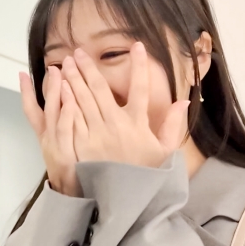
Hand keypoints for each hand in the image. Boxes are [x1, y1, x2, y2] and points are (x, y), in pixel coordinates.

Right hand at [20, 67, 82, 196]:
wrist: (70, 201)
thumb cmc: (73, 175)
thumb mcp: (65, 152)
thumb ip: (65, 133)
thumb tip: (69, 114)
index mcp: (46, 137)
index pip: (32, 110)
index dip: (27, 92)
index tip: (22, 74)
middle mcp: (46, 139)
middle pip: (43, 107)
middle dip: (46, 86)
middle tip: (51, 66)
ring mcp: (54, 145)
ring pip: (53, 114)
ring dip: (54, 93)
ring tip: (58, 73)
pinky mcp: (65, 154)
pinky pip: (65, 129)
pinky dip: (65, 113)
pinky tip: (70, 99)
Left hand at [61, 42, 189, 167]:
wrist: (123, 200)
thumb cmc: (144, 175)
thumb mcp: (165, 152)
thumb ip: (173, 125)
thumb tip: (183, 101)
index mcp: (138, 124)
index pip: (141, 89)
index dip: (140, 66)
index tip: (138, 46)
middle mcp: (116, 125)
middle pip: (101, 89)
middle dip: (90, 67)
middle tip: (80, 51)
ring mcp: (97, 134)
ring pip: (84, 99)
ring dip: (75, 78)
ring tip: (67, 62)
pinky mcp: (82, 144)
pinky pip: (74, 117)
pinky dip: (67, 100)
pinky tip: (61, 86)